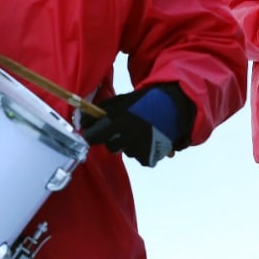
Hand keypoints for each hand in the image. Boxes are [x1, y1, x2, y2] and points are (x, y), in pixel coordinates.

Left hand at [80, 84, 194, 167]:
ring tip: (141, 131)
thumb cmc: (146, 102)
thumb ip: (103, 109)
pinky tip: (149, 139)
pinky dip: (142, 150)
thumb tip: (83, 120)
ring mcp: (139, 150)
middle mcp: (128, 138)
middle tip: (123, 128)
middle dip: (113, 138)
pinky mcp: (149, 159)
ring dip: (129, 144)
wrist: (176, 108)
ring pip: (125, 151)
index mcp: (120, 121)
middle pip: (110, 146)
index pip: (94, 137)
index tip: (92, 133)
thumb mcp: (124, 100)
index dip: (91, 135)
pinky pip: (138, 157)